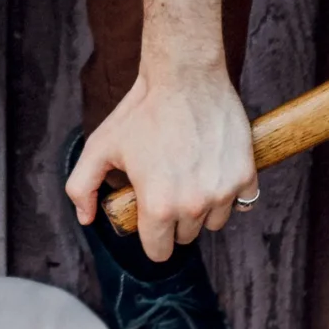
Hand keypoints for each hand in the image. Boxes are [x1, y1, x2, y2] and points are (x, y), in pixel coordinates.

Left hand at [63, 60, 255, 262]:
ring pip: (214, 221)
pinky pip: (242, 201)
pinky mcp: (246, 175)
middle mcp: (193, 206)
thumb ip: (81, 187)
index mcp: (157, 207)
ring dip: (203, 207)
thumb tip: (86, 219)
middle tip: (166, 186)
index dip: (151, 237)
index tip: (148, 218)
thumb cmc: (140, 112)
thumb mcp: (99, 147)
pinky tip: (214, 170)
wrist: (184, 77)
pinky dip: (229, 191)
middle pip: (185, 236)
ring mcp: (223, 192)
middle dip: (174, 219)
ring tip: (189, 176)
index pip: (158, 251)